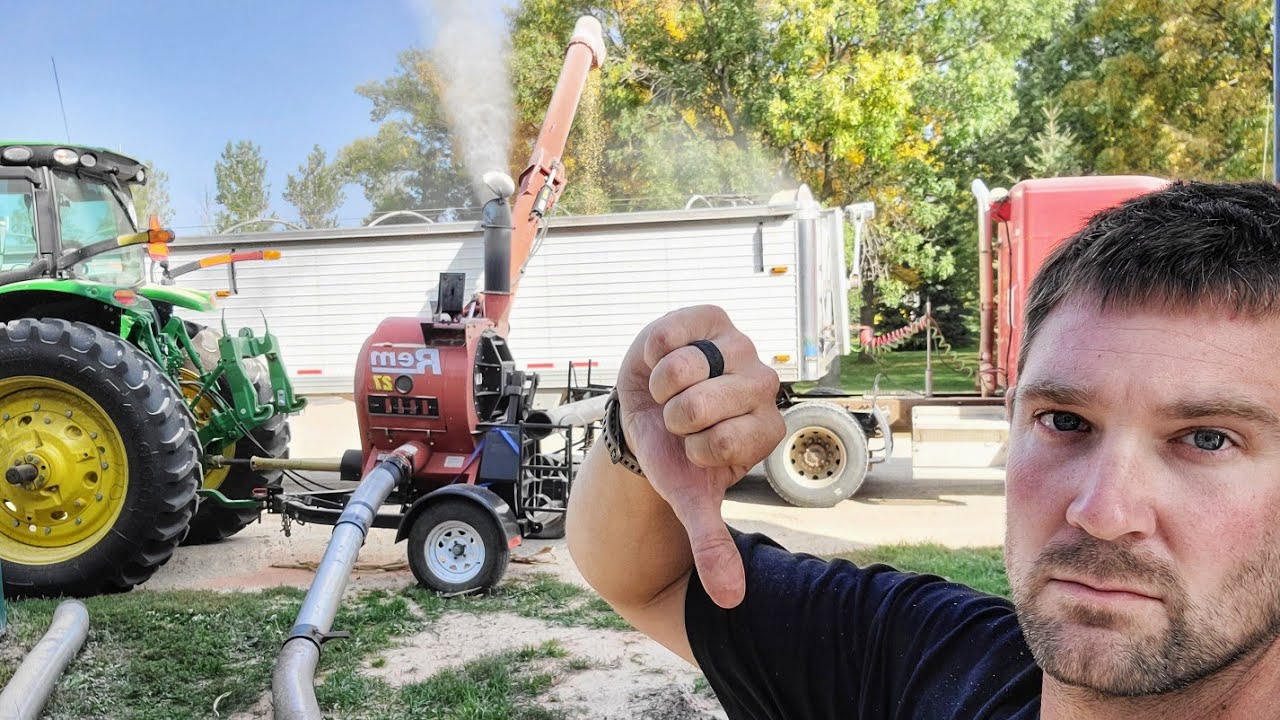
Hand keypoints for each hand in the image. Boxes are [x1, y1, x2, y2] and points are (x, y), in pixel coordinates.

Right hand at [617, 305, 785, 607]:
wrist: (644, 410)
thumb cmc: (674, 453)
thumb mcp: (689, 498)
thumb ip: (711, 544)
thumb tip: (730, 601)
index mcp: (767, 427)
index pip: (726, 440)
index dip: (695, 450)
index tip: (694, 450)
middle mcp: (762, 382)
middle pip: (705, 404)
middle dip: (676, 419)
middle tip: (679, 419)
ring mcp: (738, 344)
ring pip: (687, 368)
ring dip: (662, 386)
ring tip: (670, 391)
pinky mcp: (709, 316)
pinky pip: (672, 334)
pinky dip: (654, 351)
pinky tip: (662, 359)